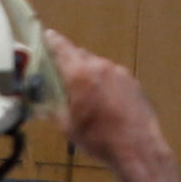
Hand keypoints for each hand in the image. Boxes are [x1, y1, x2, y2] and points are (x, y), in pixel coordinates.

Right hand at [39, 32, 144, 176]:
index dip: (53, 41)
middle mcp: (101, 66)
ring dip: (88, 72)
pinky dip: (104, 81)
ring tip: (83, 91)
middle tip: (61, 72)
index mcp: (80, 74)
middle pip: (81, 55)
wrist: (137, 147)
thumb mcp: (67, 126)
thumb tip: (43, 106)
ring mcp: (120, 73)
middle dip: (70, 61)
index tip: (47, 35)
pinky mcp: (133, 82)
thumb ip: (54, 109)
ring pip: (98, 65)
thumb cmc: (98, 138)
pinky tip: (104, 99)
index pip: (63, 48)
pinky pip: (113, 75)